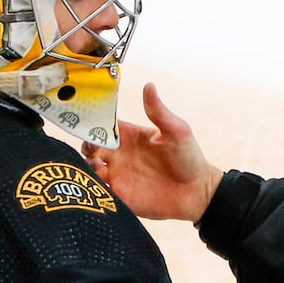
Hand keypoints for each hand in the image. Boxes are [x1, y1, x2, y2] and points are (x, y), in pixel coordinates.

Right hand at [83, 83, 222, 220]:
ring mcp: (119, 176)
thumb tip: (149, 85)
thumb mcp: (176, 131)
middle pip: (91, 147)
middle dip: (86, 146)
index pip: (103, 127)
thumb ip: (159, 112)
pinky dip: (92, 187)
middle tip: (93, 149)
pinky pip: (99, 192)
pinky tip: (100, 183)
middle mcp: (120, 155)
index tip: (88, 123)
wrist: (198, 193)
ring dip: (87, 167)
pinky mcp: (120, 197)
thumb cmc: (189, 159)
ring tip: (98, 166)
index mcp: (130, 137)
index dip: (92, 124)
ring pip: (90, 169)